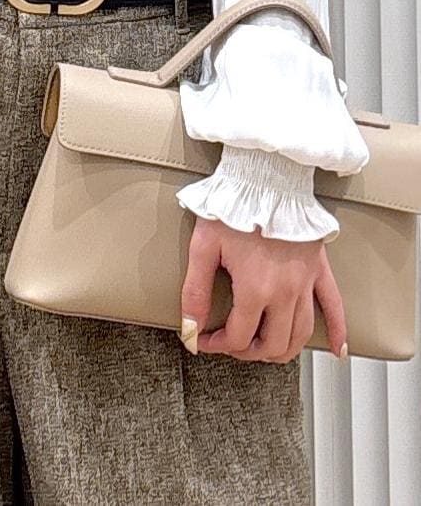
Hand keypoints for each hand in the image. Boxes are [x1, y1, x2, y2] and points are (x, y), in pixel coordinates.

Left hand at [179, 217, 347, 362]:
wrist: (265, 178)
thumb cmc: (232, 207)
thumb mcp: (203, 247)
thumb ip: (195, 292)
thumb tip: (191, 329)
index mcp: (256, 289)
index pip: (238, 337)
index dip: (216, 345)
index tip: (203, 339)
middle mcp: (285, 293)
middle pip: (273, 344)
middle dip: (248, 351)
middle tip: (231, 344)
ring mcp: (305, 283)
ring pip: (302, 334)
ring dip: (282, 349)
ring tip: (264, 348)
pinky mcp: (319, 269)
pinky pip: (335, 306)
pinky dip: (338, 331)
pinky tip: (337, 349)